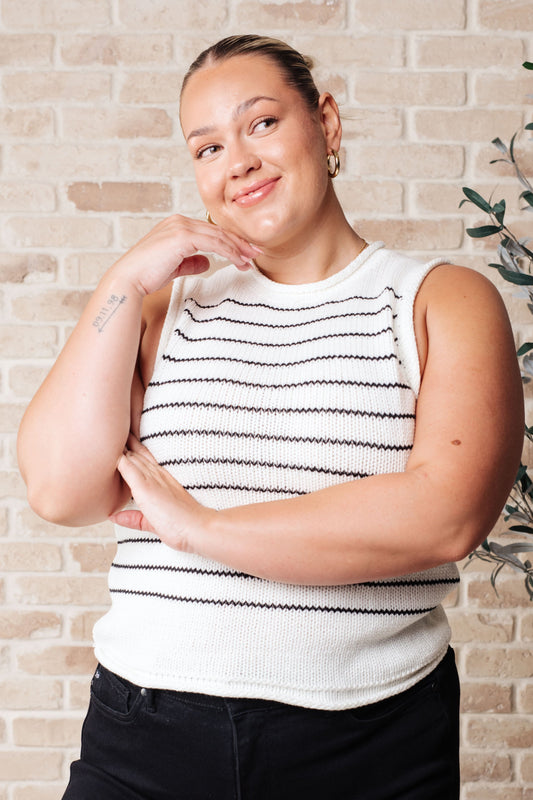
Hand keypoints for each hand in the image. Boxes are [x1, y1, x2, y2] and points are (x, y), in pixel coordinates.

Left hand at [110, 435, 213, 551]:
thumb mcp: (152, 521)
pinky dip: (118, 460)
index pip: (143, 459)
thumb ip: (133, 518)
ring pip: (131, 457)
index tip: (121, 440)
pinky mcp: (145, 487)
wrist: (196, 528)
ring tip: (106, 431)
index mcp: (161, 480)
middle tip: (112, 425)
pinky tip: (109, 451)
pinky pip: (128, 468)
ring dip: (119, 446)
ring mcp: (151, 479)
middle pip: (136, 453)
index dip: (132, 449)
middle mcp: (156, 476)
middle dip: (124, 441)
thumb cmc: (181, 526)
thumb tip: (114, 517)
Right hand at [112, 214, 260, 296]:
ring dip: (238, 248)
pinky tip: (239, 261)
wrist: (129, 280)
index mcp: (177, 225)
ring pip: (219, 236)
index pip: (210, 232)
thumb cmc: (147, 275)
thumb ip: (191, 261)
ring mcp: (181, 227)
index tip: (245, 253)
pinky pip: (214, 243)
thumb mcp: (174, 266)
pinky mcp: (183, 236)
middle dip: (239, 243)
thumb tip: (207, 262)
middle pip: (217, 231)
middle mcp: (179, 222)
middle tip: (256, 253)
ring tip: (251, 260)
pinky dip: (229, 252)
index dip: (230, 242)